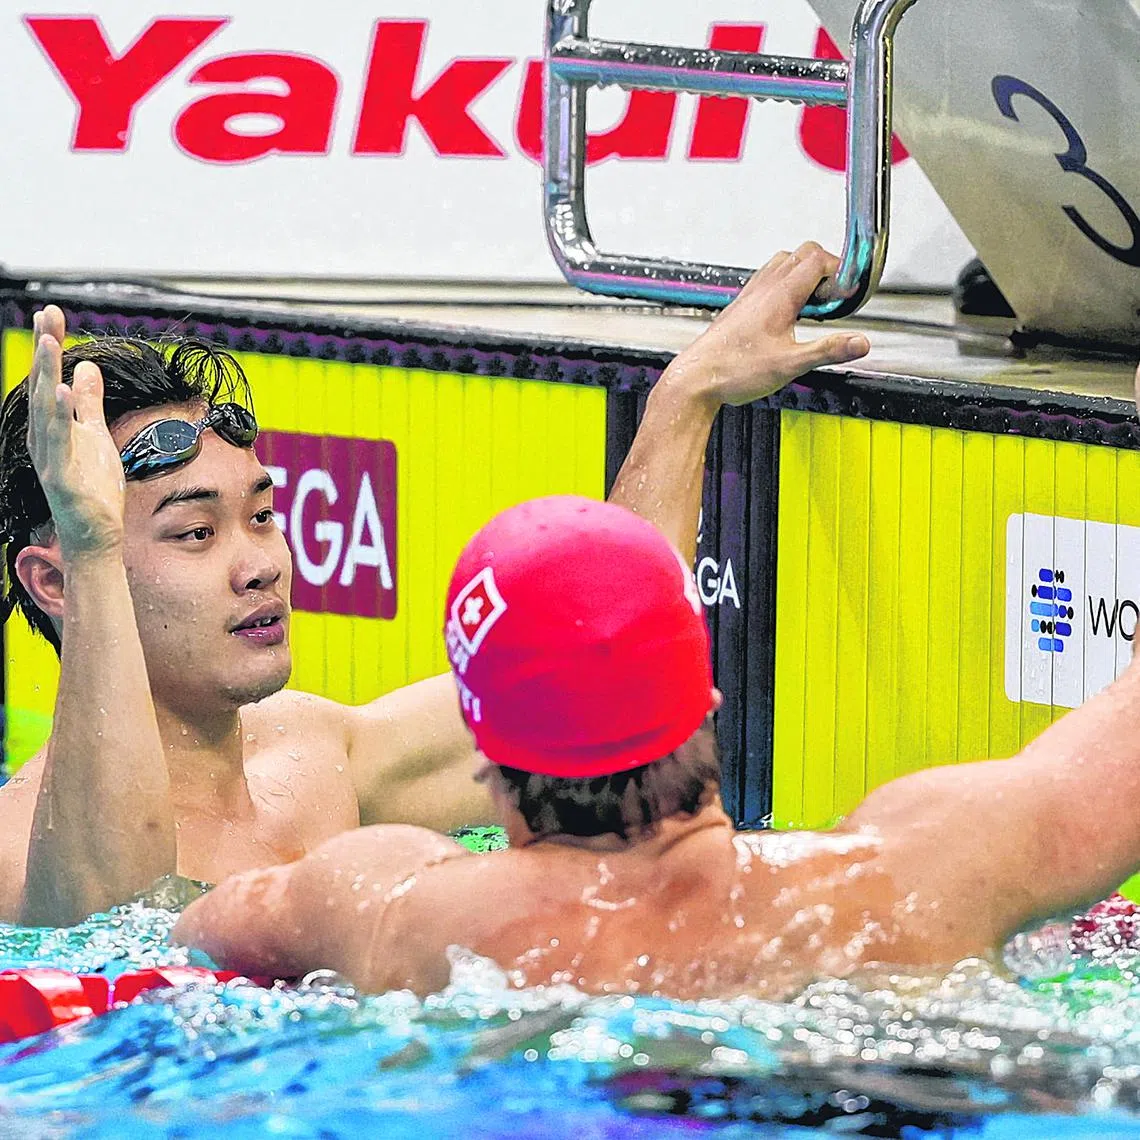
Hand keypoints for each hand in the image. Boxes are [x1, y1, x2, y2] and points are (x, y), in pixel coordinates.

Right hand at [26, 307, 124, 557]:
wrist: (95, 533)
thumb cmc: (93, 488)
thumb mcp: (95, 435)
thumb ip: (88, 402)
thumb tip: (85, 366)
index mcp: (51, 425)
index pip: (48, 377)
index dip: (49, 345)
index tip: (52, 313)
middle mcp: (43, 436)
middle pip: (42, 384)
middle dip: (44, 348)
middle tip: (47, 314)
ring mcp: (50, 455)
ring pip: (44, 408)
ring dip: (46, 374)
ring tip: (49, 342)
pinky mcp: (60, 474)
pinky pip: (58, 441)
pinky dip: (58, 415)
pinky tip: (60, 391)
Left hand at [665, 241, 870, 408]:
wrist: (696, 379)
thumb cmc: (734, 371)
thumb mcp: (791, 364)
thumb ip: (828, 350)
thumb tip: (860, 343)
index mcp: (779, 295)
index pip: (818, 259)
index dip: (840, 270)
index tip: (848, 292)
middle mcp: (763, 288)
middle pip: (803, 253)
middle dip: (827, 268)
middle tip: (834, 298)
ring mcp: (751, 294)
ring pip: (784, 263)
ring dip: (805, 274)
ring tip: (814, 305)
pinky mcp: (742, 305)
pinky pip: (769, 279)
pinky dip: (786, 285)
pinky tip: (788, 314)